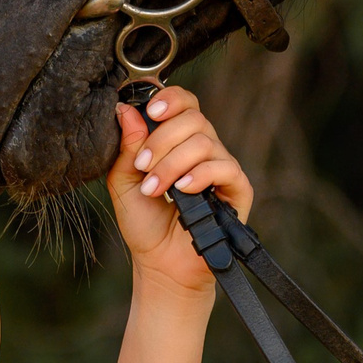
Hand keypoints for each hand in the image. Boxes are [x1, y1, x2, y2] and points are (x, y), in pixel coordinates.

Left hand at [104, 86, 254, 298]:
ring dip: (172, 163)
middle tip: (142, 167)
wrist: (161, 264)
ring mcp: (222, 168)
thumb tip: (124, 109)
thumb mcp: (125, 181)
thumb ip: (127, 147)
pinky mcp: (238, 190)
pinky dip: (199, 175)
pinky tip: (181, 191)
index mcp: (179, 140)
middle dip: (162, 140)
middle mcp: (204, 149)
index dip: (171, 99)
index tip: (151, 111)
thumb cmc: (144, 223)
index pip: (185, 103)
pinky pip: (224, 168)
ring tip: (154, 189)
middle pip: (194, 118)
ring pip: (204, 142)